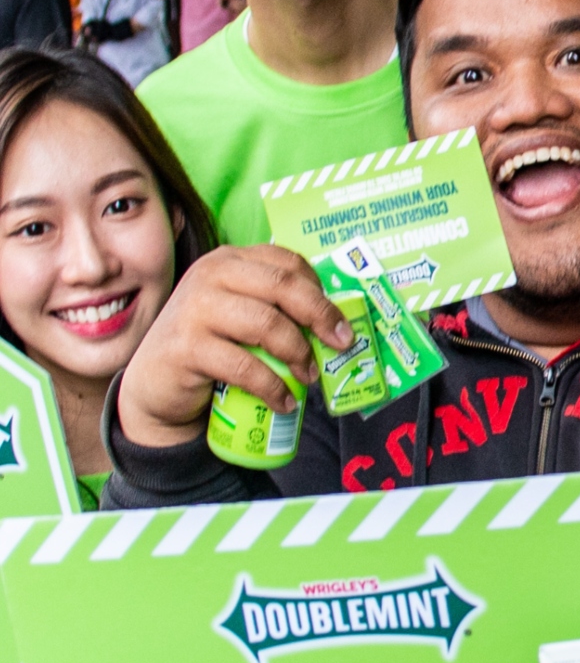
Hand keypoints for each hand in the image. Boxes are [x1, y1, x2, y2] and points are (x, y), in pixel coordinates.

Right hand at [117, 244, 355, 447]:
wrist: (157, 382)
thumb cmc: (212, 345)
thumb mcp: (242, 314)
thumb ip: (276, 308)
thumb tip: (339, 327)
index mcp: (230, 261)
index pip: (287, 263)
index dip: (321, 292)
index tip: (341, 322)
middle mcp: (210, 276)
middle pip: (283, 287)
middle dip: (321, 317)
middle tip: (340, 345)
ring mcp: (195, 309)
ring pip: (267, 325)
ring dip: (299, 354)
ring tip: (308, 377)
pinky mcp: (186, 347)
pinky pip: (246, 366)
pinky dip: (273, 387)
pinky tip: (283, 401)